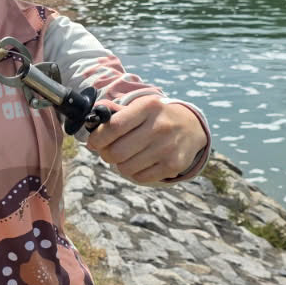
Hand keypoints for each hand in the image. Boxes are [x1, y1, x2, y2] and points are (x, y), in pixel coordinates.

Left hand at [85, 96, 205, 184]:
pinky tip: (139, 162)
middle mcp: (160, 126)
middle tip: (108, 151)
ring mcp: (168, 147)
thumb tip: (94, 117)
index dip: (97, 138)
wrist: (192, 126)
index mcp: (148, 107)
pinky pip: (140, 177)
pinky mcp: (173, 165)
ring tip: (126, 156)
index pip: (113, 126)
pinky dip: (134, 172)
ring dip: (119, 164)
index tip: (94, 141)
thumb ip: (116, 111)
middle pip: (116, 152)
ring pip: (125, 168)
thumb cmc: (157, 116)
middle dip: (106, 154)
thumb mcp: (141, 106)